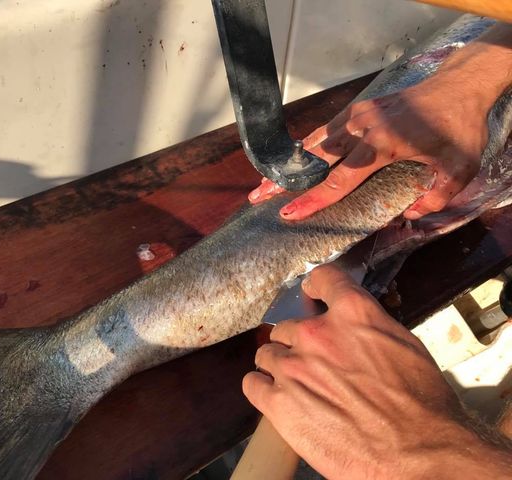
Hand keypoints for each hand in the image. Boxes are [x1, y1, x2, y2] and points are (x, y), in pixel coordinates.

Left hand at [243, 264, 511, 478]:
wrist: (418, 456)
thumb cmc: (422, 407)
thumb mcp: (405, 348)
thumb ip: (370, 328)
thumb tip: (356, 328)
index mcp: (353, 314)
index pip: (323, 279)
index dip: (316, 287)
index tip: (312, 293)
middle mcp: (317, 334)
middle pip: (289, 326)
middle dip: (299, 343)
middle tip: (315, 363)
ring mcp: (294, 367)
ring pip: (268, 353)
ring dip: (280, 365)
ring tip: (297, 385)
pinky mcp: (278, 402)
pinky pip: (253, 383)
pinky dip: (262, 388)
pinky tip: (277, 397)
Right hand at [249, 71, 488, 220]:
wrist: (458, 86)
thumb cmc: (458, 127)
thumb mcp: (459, 169)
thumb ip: (435, 196)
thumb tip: (409, 215)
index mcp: (380, 147)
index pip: (338, 180)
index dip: (311, 200)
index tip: (288, 213)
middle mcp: (361, 130)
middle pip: (312, 160)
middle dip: (283, 179)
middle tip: (257, 196)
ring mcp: (356, 116)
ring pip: (314, 143)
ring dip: (289, 163)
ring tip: (266, 180)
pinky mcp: (358, 109)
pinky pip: (326, 131)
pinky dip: (307, 148)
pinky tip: (296, 160)